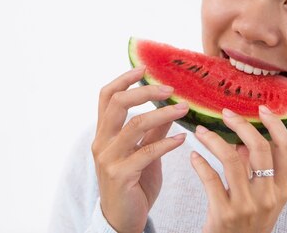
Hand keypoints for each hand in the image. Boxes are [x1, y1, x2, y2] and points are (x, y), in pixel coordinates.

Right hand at [91, 67, 188, 232]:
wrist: (122, 220)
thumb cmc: (133, 184)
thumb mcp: (143, 152)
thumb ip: (153, 130)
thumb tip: (170, 106)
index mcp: (104, 133)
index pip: (106, 96)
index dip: (124, 79)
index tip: (145, 68)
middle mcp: (102, 143)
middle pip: (118, 104)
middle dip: (145, 91)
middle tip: (170, 88)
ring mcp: (109, 159)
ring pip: (135, 125)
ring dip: (163, 113)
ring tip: (184, 109)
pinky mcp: (121, 175)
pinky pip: (146, 152)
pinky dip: (167, 142)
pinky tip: (183, 138)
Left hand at [190, 105, 286, 232]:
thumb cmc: (247, 226)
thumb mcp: (261, 200)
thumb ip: (255, 171)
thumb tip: (243, 140)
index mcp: (281, 190)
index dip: (276, 125)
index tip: (262, 109)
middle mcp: (268, 197)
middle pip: (260, 148)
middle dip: (241, 125)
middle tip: (225, 113)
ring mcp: (247, 206)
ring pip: (232, 159)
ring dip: (213, 140)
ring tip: (201, 131)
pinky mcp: (224, 214)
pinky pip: (210, 179)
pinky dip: (200, 163)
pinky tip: (194, 156)